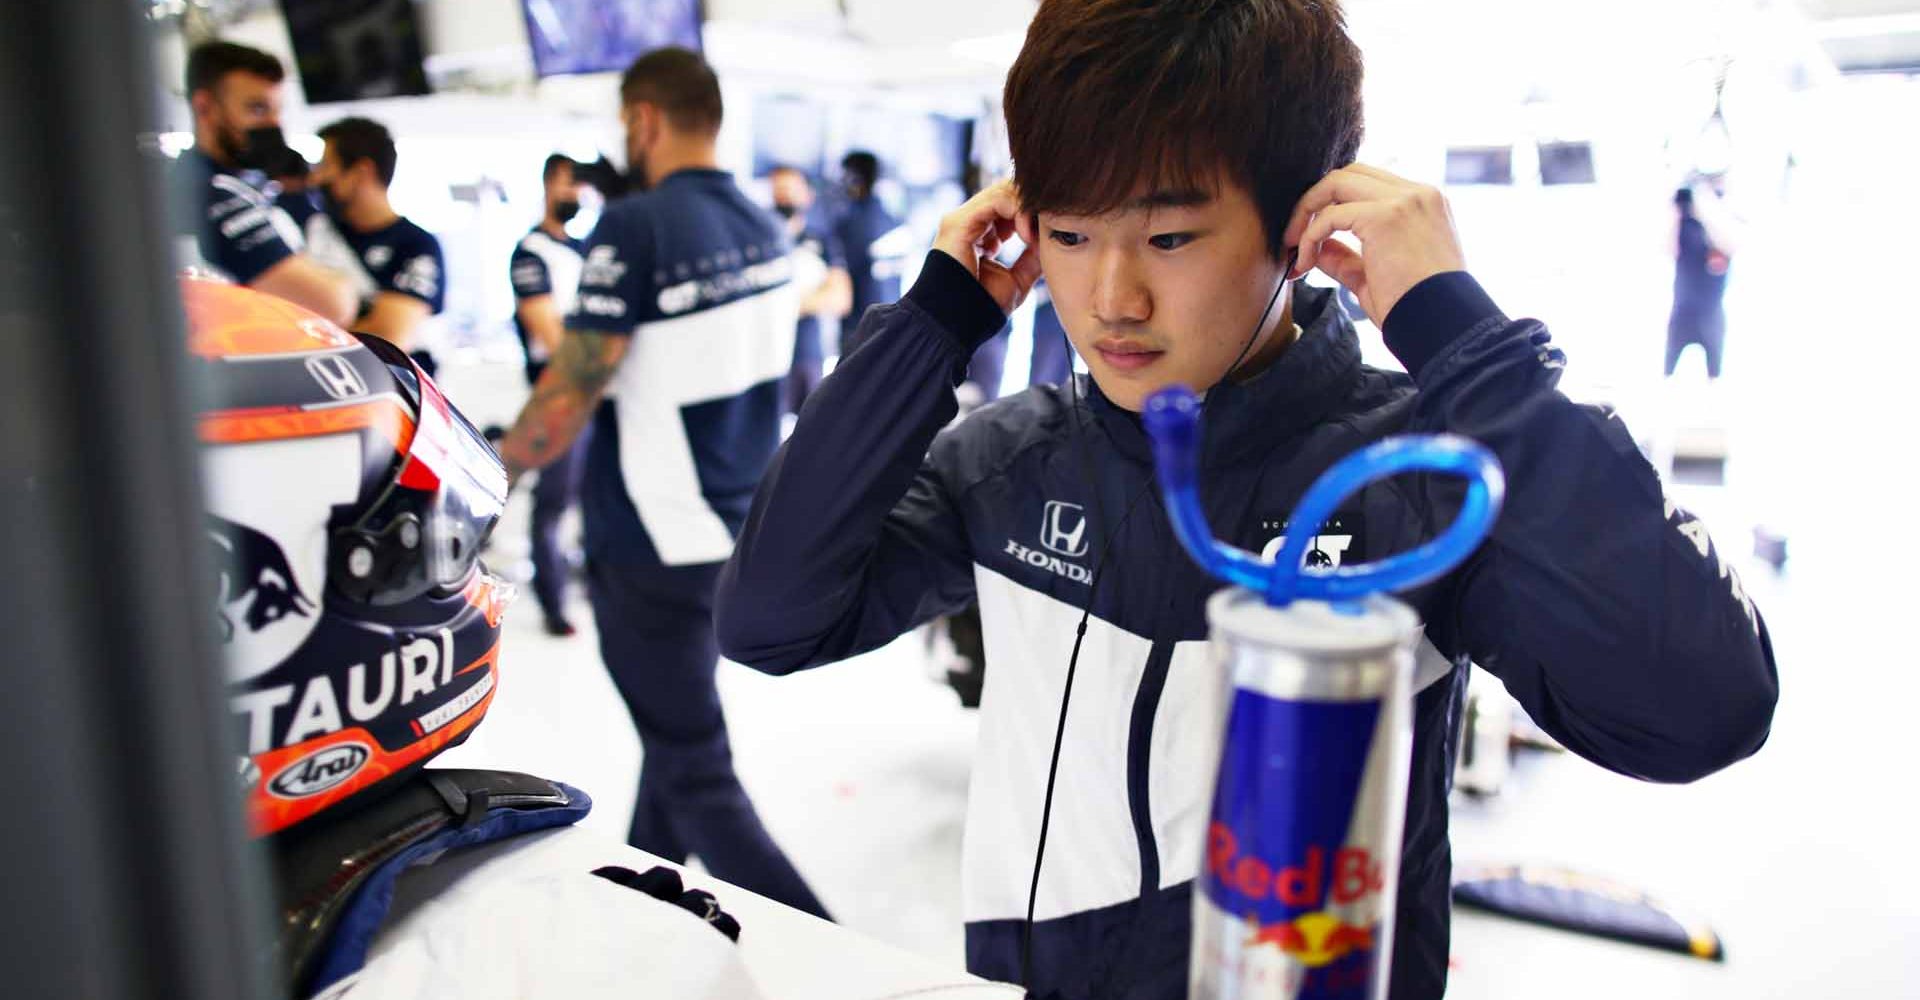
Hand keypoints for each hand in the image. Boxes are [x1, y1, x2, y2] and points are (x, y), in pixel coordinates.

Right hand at [932, 179, 1042, 313]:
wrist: (956, 323)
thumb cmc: (982, 306)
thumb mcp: (1016, 280)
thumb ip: (1030, 259)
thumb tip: (1047, 242)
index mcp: (980, 233)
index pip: (1009, 205)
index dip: (1031, 214)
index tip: (1045, 236)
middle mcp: (969, 222)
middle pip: (1007, 193)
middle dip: (1031, 208)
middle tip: (1044, 230)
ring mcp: (962, 220)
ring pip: (1003, 191)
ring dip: (1027, 209)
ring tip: (1033, 236)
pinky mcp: (959, 222)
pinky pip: (996, 200)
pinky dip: (1018, 211)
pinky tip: (1025, 235)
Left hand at [1283, 164, 1467, 326]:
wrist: (1445, 326)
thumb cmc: (1418, 310)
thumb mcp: (1378, 277)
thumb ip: (1348, 258)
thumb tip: (1317, 248)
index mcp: (1425, 203)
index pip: (1368, 183)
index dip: (1334, 203)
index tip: (1312, 237)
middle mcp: (1418, 194)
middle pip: (1349, 174)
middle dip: (1313, 202)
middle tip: (1293, 239)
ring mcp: (1404, 201)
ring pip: (1336, 183)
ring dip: (1305, 213)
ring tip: (1293, 249)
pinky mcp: (1385, 217)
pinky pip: (1330, 216)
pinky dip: (1309, 237)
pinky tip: (1304, 264)